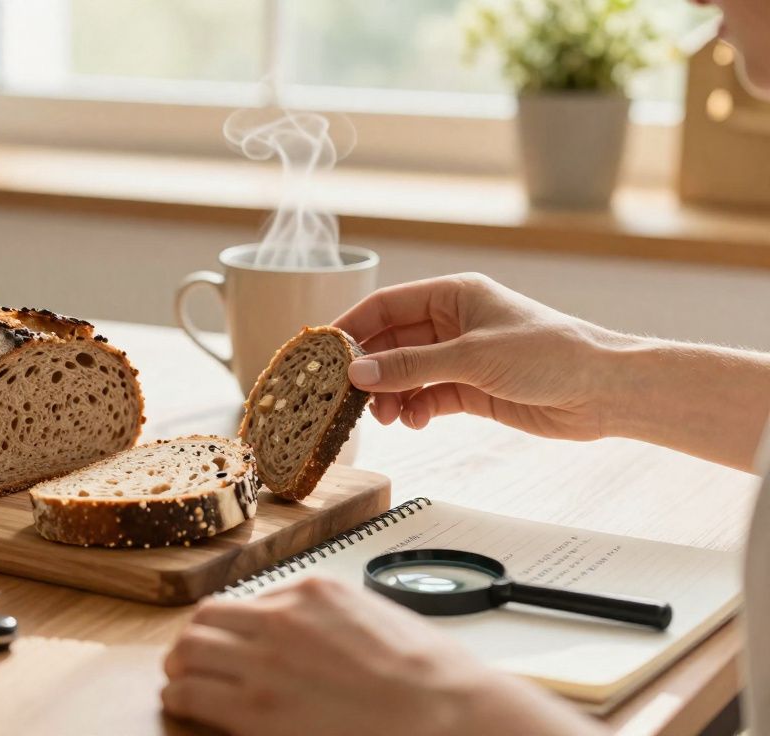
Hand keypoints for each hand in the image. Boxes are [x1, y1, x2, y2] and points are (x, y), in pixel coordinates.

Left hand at [162, 578, 601, 735]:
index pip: (245, 600)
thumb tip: (299, 626)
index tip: (230, 643)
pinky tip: (185, 704)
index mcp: (312, 592)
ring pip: (188, 650)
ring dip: (182, 665)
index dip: (232, 627)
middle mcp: (281, 618)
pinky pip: (192, 693)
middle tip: (191, 659)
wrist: (446, 714)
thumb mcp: (374, 617)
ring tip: (182, 681)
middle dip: (195, 640)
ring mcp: (265, 661)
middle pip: (205, 618)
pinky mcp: (256, 707)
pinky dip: (181, 697)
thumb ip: (328, 617)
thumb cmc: (426, 678)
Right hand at [334, 273, 629, 440]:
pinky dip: (416, 409)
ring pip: (406, 374)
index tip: (324, 352)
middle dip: (370, 368)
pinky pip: (428, 397)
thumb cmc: (549, 353)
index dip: (353, 327)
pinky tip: (414, 421)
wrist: (603, 390)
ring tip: (384, 416)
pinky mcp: (473, 389)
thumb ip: (411, 367)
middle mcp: (453, 323)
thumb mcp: (472, 357)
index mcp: (453, 295)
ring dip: (391, 395)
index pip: (387, 306)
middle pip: (392, 342)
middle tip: (347, 395)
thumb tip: (359, 373)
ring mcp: (461, 357)